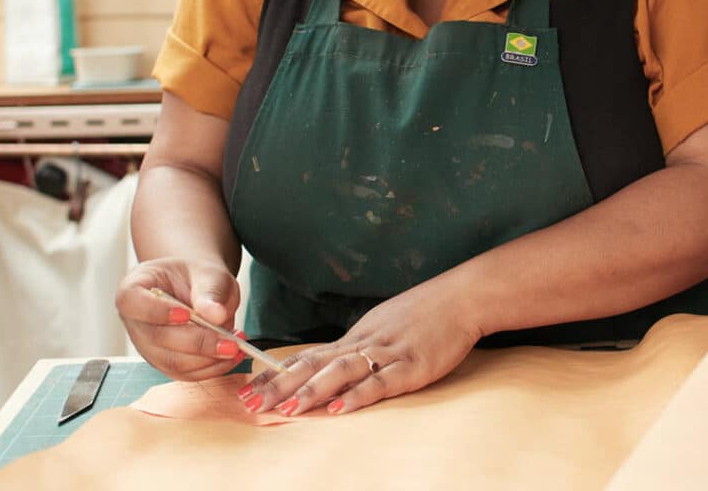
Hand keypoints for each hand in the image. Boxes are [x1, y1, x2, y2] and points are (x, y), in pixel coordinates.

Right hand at [116, 257, 243, 380]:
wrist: (200, 288)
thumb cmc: (198, 276)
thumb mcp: (207, 271)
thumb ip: (211, 289)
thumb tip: (216, 315)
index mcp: (133, 288)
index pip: (132, 302)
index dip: (156, 311)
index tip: (186, 314)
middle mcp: (135, 322)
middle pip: (157, 338)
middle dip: (197, 342)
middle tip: (229, 341)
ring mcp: (147, 346)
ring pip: (172, 361)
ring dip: (207, 359)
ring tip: (236, 346)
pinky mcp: (164, 364)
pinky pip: (185, 373)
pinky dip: (211, 368)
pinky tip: (231, 355)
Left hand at [237, 275, 481, 417]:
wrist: (460, 298)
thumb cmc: (424, 314)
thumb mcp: (384, 327)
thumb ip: (360, 348)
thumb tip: (332, 367)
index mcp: (356, 336)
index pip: (308, 357)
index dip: (276, 375)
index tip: (247, 390)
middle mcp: (364, 342)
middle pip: (314, 365)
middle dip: (280, 386)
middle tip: (249, 403)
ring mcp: (387, 353)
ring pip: (342, 371)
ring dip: (311, 391)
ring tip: (286, 410)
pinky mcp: (411, 365)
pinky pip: (380, 382)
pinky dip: (358, 395)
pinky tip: (340, 408)